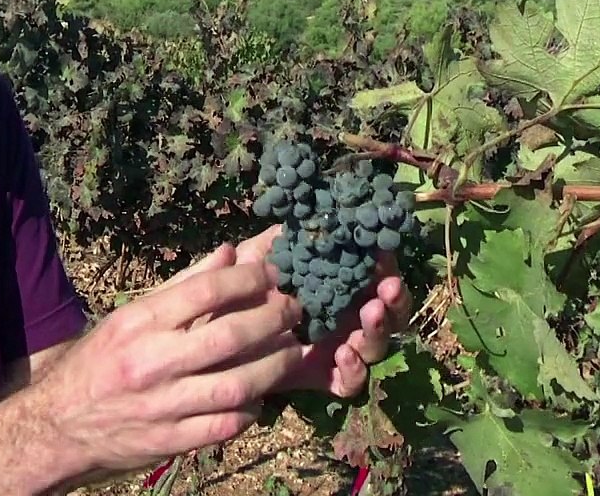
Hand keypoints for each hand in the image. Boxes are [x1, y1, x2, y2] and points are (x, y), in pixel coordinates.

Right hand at [33, 244, 305, 475]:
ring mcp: (163, 406)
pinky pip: (226, 425)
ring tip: (292, 350)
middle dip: (274, 318)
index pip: (206, 290)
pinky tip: (259, 395)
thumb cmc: (99, 361)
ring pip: (237, 385)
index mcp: (139, 323)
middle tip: (296, 309)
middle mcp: (151, 363)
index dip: (249, 278)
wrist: (57, 426)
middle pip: (230, 335)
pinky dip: (251, 410)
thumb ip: (182, 285)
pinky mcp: (171, 442)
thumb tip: (229, 253)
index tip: (274, 273)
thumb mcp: (129, 317)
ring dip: (275, 366)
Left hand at [234, 224, 413, 397]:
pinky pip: (349, 382)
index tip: (383, 255)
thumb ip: (275, 240)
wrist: (205, 334)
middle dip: (394, 301)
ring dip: (378, 329)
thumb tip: (302, 218)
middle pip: (385, 313)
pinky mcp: (320, 377)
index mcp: (333, 286)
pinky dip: (354, 370)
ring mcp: (334, 349)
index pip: (372, 276)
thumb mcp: (251, 259)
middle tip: (388, 288)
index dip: (385, 267)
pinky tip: (344, 354)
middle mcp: (341, 316)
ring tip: (371, 314)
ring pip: (373, 345)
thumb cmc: (230, 290)